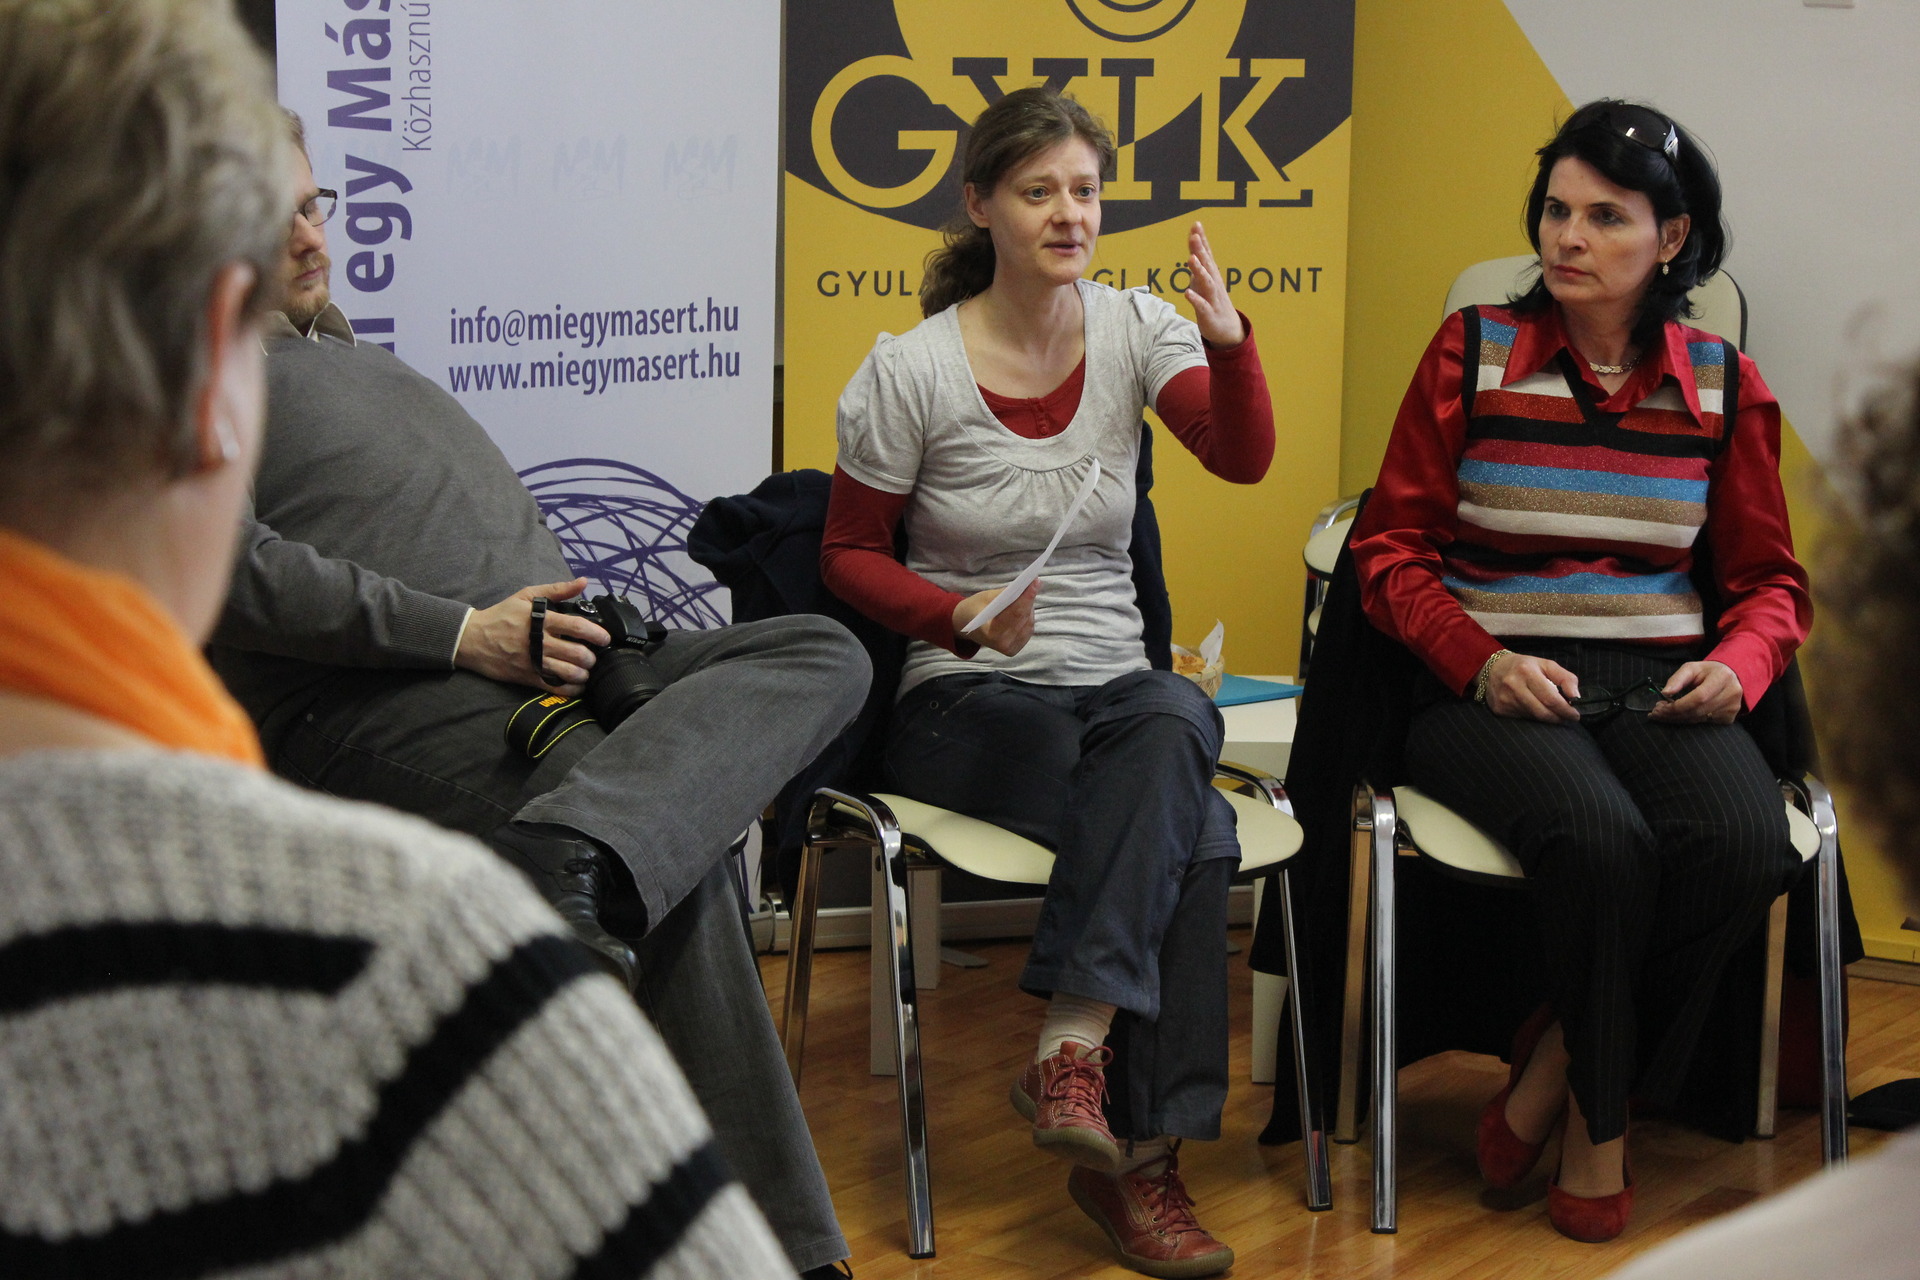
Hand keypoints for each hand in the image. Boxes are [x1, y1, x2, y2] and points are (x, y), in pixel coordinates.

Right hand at [455, 577, 610, 695]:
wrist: (472, 638)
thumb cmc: (502, 615)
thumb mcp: (526, 596)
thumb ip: (557, 590)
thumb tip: (583, 582)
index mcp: (540, 620)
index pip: (576, 627)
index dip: (596, 634)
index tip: (605, 638)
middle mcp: (539, 642)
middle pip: (576, 653)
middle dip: (591, 657)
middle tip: (594, 656)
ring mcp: (533, 662)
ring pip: (568, 672)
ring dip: (583, 673)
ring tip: (586, 670)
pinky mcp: (527, 677)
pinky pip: (554, 687)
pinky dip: (571, 689)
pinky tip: (576, 684)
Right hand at [952, 581, 1036, 656]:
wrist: (965, 627)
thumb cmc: (975, 609)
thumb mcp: (986, 598)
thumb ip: (1006, 594)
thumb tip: (1027, 586)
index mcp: (990, 632)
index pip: (1015, 613)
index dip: (1027, 597)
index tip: (1035, 582)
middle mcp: (1002, 643)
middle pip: (1023, 618)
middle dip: (1030, 599)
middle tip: (1035, 582)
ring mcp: (1009, 648)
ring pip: (1028, 623)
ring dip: (1030, 607)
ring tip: (1031, 591)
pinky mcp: (1015, 649)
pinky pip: (1027, 629)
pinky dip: (1028, 616)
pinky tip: (1027, 605)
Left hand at [1182, 221, 1244, 347]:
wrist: (1228, 329)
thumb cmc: (1213, 302)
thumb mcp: (1204, 281)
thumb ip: (1198, 264)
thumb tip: (1193, 246)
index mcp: (1211, 275)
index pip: (1206, 254)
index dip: (1202, 240)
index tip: (1196, 224)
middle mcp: (1214, 283)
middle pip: (1207, 264)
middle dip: (1200, 250)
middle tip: (1194, 235)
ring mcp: (1212, 298)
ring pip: (1206, 282)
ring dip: (1199, 270)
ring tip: (1191, 259)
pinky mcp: (1208, 313)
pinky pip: (1201, 305)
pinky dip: (1195, 298)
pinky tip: (1186, 292)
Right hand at [1483, 651, 1581, 722]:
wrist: (1492, 668)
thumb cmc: (1524, 666)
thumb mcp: (1546, 664)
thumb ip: (1565, 678)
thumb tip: (1576, 697)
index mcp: (1527, 672)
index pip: (1551, 698)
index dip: (1565, 710)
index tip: (1575, 715)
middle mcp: (1514, 686)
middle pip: (1542, 712)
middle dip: (1559, 717)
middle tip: (1567, 718)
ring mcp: (1505, 699)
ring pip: (1533, 717)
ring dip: (1548, 718)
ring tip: (1554, 714)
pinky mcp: (1499, 709)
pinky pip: (1523, 718)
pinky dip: (1534, 717)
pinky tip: (1536, 710)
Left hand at [1649, 660, 1742, 724]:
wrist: (1730, 678)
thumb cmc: (1708, 672)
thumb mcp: (1691, 668)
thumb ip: (1677, 679)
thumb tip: (1665, 693)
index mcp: (1722, 677)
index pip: (1699, 697)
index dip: (1678, 705)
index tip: (1661, 707)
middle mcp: (1731, 693)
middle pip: (1698, 710)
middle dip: (1673, 714)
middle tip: (1657, 712)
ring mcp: (1732, 707)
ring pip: (1699, 719)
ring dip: (1678, 719)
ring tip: (1663, 713)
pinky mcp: (1729, 717)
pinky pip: (1704, 723)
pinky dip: (1688, 720)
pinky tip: (1677, 716)